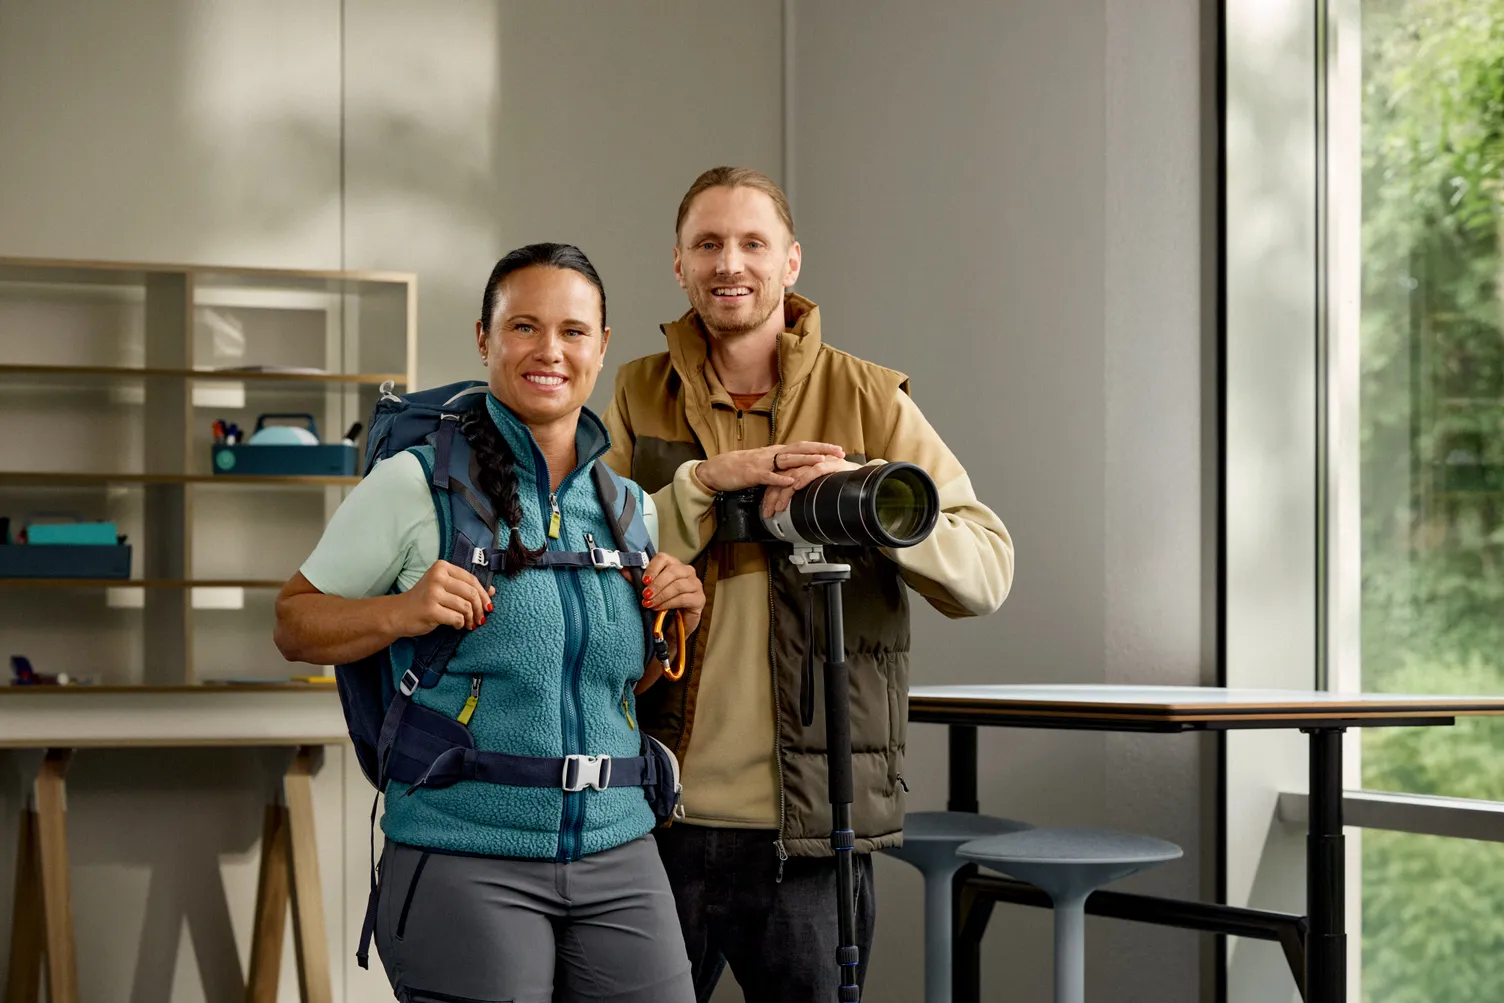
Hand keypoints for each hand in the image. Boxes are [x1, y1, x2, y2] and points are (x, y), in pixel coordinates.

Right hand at [392, 560, 494, 635]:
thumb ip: (466, 586)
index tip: (488, 605)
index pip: (471, 579)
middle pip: (471, 593)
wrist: (399, 613)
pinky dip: (460, 624)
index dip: (484, 594)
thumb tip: (492, 591)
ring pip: (465, 606)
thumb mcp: (444, 587)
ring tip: (469, 623)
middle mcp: (437, 577)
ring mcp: (433, 593)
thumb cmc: (424, 599)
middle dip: (479, 608)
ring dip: (470, 618)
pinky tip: (457, 625)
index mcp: (441, 567)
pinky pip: (457, 618)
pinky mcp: (431, 609)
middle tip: (481, 618)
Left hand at [627, 552, 704, 638]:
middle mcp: (687, 572)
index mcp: (674, 565)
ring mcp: (695, 585)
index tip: (643, 581)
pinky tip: (659, 608)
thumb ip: (637, 580)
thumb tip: (623, 570)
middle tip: (645, 595)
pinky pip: (684, 598)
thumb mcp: (648, 591)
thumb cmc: (662, 605)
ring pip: (678, 585)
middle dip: (656, 584)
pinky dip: (669, 603)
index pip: (663, 558)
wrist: (674, 626)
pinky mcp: (699, 599)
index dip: (652, 568)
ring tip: (650, 603)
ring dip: (661, 595)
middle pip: (672, 571)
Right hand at [692, 441, 845, 493]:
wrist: (718, 468)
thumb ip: (781, 467)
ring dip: (805, 460)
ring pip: (787, 459)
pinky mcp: (753, 473)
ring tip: (821, 461)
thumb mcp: (766, 465)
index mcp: (777, 451)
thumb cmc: (742, 468)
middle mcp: (773, 453)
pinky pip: (769, 476)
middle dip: (821, 450)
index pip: (803, 446)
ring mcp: (763, 462)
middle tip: (838, 452)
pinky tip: (792, 481)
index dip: (821, 447)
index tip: (838, 449)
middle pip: (800, 448)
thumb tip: (799, 472)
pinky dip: (781, 478)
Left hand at [760, 457, 860, 517]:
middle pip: (783, 477)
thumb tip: (796, 513)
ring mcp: (820, 462)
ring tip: (779, 507)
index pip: (781, 479)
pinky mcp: (832, 463)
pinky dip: (804, 478)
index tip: (767, 510)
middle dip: (773, 496)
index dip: (772, 494)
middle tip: (768, 513)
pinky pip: (815, 470)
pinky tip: (796, 487)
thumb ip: (808, 496)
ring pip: (794, 475)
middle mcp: (809, 463)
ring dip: (784, 492)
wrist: (865, 477)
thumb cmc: (843, 484)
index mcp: (804, 467)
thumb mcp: (821, 490)